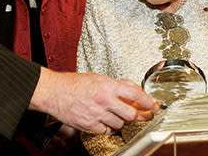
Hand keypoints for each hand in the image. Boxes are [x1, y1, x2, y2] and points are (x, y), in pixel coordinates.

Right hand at [29, 68, 158, 134]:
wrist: (54, 92)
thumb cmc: (73, 83)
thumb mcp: (98, 77)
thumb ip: (116, 84)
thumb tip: (132, 88)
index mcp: (108, 85)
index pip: (136, 94)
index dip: (149, 101)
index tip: (154, 105)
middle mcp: (104, 100)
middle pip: (131, 113)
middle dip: (140, 116)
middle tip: (144, 115)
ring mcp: (97, 114)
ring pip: (120, 123)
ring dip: (123, 121)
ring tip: (120, 116)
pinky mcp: (89, 125)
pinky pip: (107, 130)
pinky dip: (109, 128)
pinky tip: (107, 122)